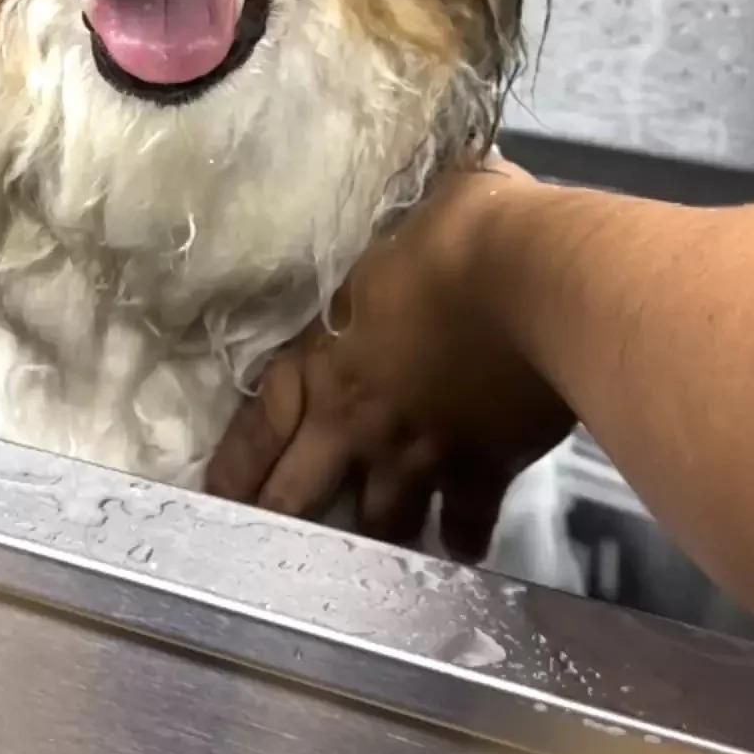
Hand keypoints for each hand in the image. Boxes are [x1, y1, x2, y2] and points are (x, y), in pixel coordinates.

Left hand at [206, 161, 573, 559]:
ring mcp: (418, 455)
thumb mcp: (397, 218)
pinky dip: (461, 536)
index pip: (260, 424)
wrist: (534, 275)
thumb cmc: (457, 229)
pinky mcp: (481, 472)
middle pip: (298, 495)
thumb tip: (399, 202)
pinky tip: (461, 545)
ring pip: (379, 525)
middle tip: (272, 550)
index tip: (219, 498)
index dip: (236, 467)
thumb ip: (387, 232)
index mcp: (324, 356)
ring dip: (373, 538)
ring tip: (367, 551)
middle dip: (283, 519)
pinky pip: (465, 524)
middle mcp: (357, 421)